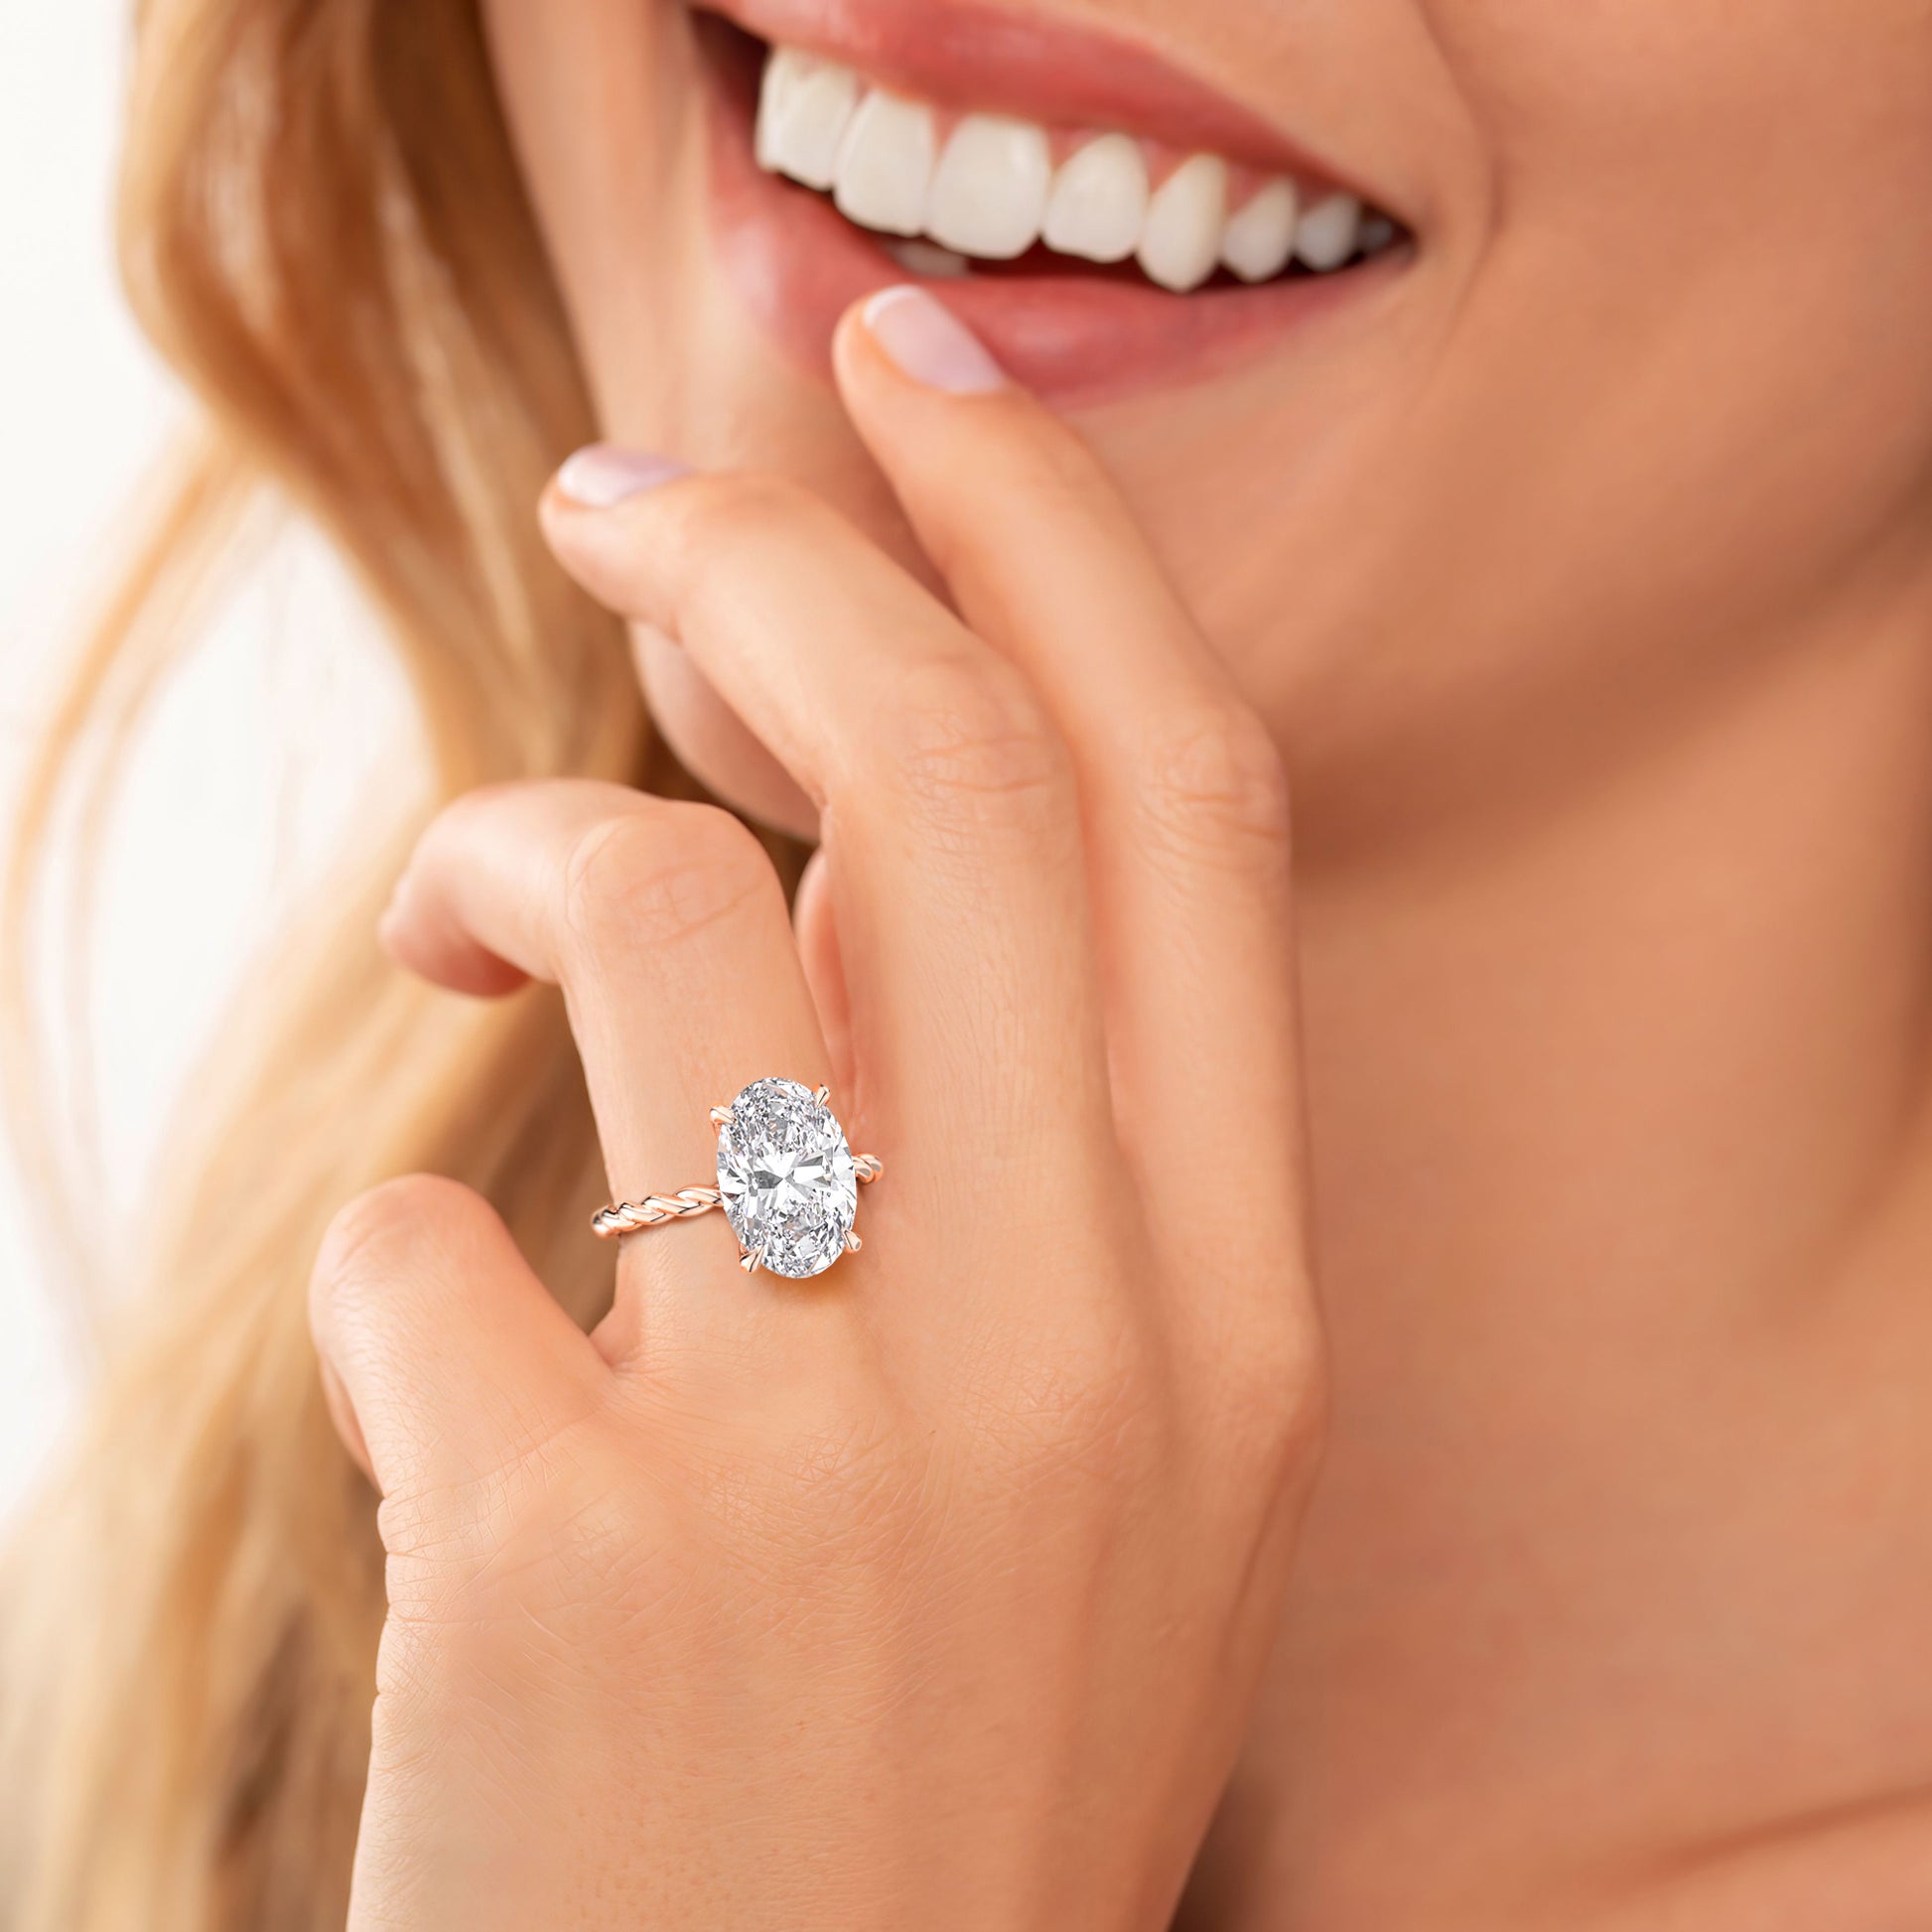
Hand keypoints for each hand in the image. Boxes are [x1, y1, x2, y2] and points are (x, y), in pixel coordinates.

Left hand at [312, 287, 1321, 1931]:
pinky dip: (409, 1260)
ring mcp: (830, 1459)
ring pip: (657, 921)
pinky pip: (428, 1250)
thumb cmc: (932, 1768)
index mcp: (1233, 1317)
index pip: (1187, 807)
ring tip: (461, 917)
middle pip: (943, 781)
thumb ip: (1025, 1165)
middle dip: (775, 559)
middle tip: (635, 490)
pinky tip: (450, 1381)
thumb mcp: (1095, 1469)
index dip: (1056, 544)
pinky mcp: (570, 1558)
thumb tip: (838, 865)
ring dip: (520, 845)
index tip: (923, 384)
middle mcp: (1077, 1353)